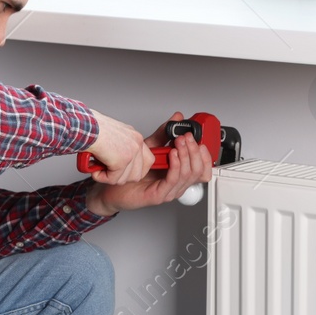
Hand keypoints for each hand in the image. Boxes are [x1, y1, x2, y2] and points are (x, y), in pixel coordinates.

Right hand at [85, 111, 153, 185]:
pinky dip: (101, 177)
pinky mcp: (121, 161)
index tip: (123, 171)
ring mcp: (131, 152)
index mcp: (135, 137)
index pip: (148, 161)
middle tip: (108, 171)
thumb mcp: (113, 136)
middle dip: (122, 177)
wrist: (84, 126)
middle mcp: (136, 143)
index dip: (135, 170)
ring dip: (109, 177)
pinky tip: (94, 168)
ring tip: (98, 167)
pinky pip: (113, 180)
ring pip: (125, 179)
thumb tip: (120, 166)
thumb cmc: (92, 129)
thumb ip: (121, 148)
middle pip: (138, 174)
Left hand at [87, 112, 214, 214]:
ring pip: (188, 174)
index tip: (195, 138)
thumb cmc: (131, 172)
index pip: (203, 167)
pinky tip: (172, 155)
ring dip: (186, 156)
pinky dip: (175, 166)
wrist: (112, 187)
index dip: (203, 152)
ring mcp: (169, 191)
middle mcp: (177, 184)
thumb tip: (177, 118)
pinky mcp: (159, 196)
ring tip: (179, 143)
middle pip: (198, 170)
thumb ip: (165, 134)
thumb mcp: (151, 147)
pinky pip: (173, 181)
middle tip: (186, 138)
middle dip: (194, 150)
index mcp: (179, 174)